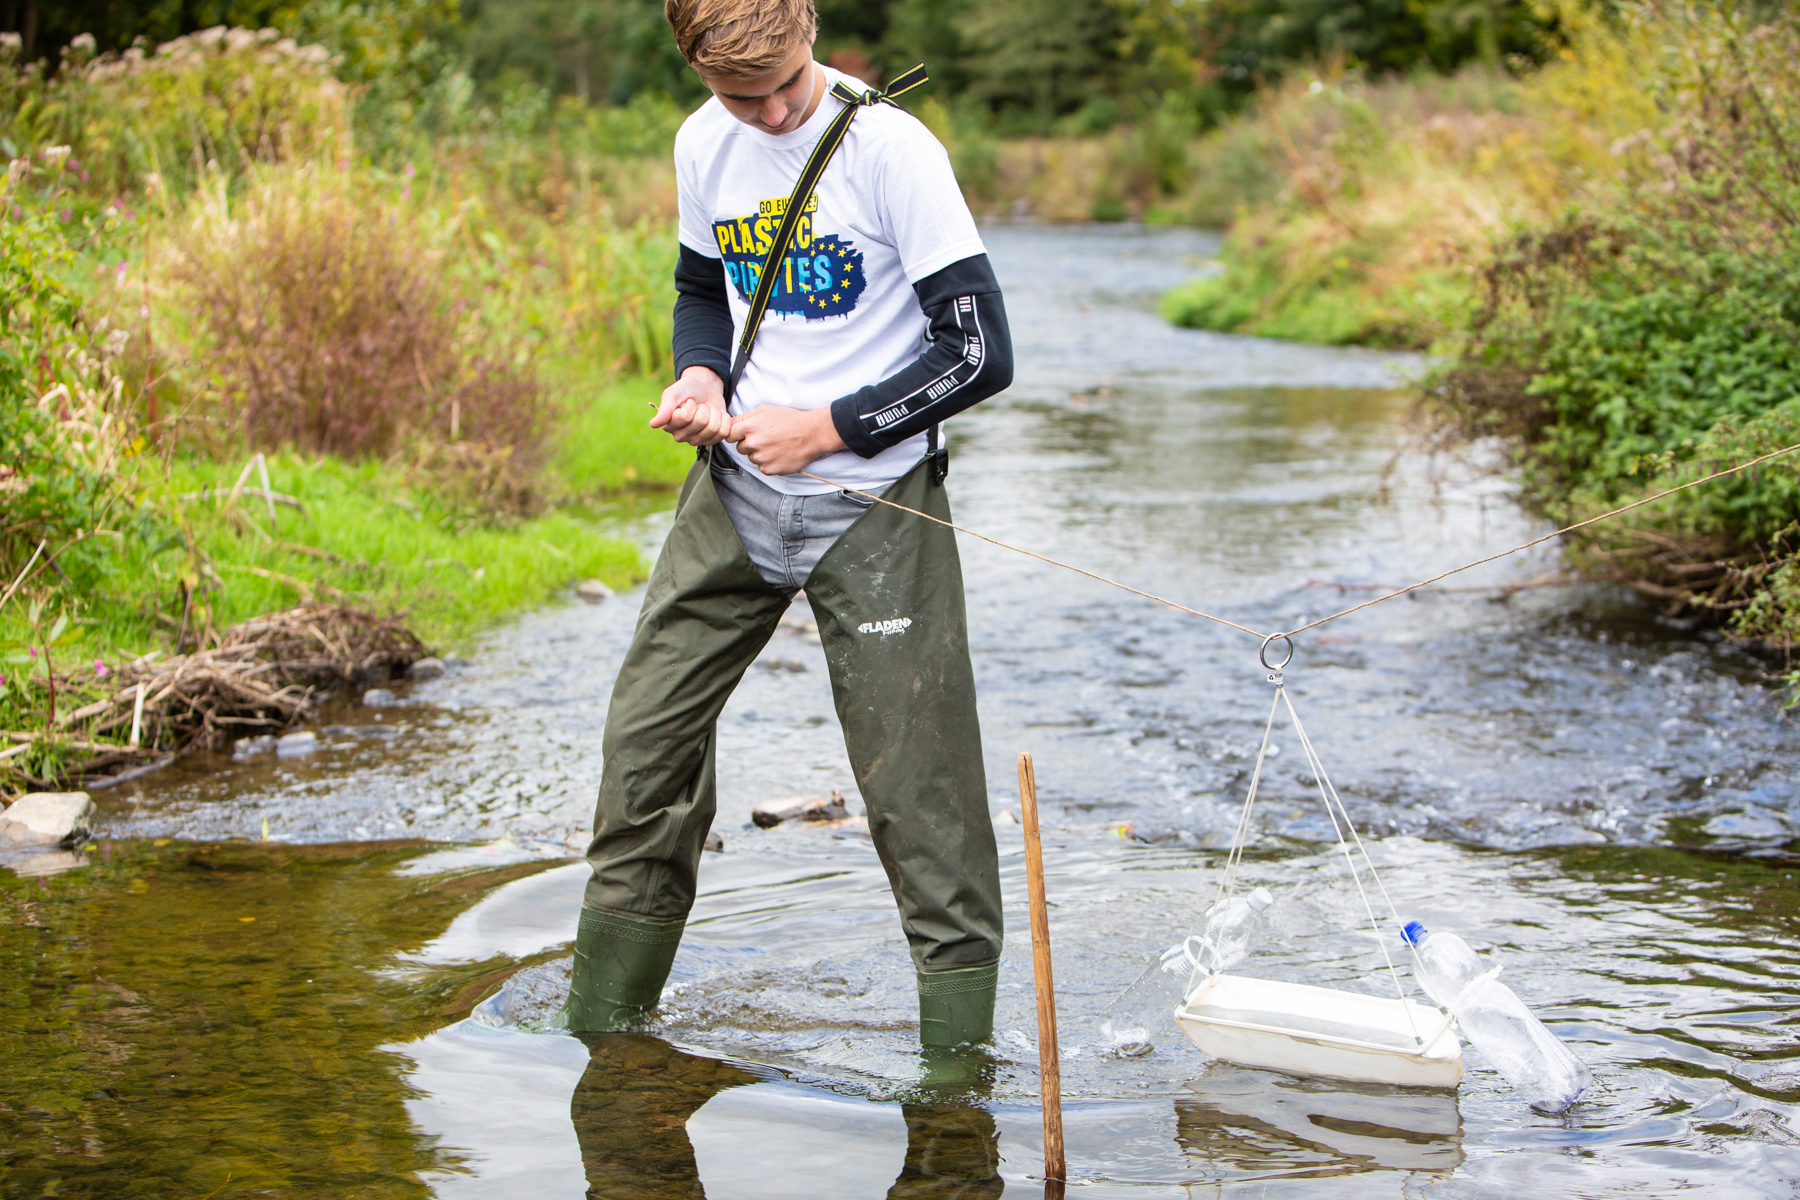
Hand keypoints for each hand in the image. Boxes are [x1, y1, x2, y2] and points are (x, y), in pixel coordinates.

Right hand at [651, 366, 731, 445]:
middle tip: (699, 406)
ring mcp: (696, 440)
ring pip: (714, 428)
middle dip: (704, 408)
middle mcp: (680, 436)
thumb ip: (664, 409)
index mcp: (668, 425)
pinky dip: (724, 419)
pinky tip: (716, 415)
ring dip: (714, 413)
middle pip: (702, 422)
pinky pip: (724, 432)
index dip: (690, 405)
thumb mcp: (673, 394)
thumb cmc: (686, 389)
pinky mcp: (711, 441)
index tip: (688, 402)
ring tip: (707, 410)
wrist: (704, 388)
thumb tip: (653, 425)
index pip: (685, 417)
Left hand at [728, 405, 845, 475]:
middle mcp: (752, 444)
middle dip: (749, 444)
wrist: (812, 434)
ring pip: (752, 458)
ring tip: (776, 445)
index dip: (737, 434)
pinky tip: (780, 454)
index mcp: (749, 427)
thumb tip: (729, 423)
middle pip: (740, 448)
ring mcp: (761, 458)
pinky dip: (769, 462)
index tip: (745, 433)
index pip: (729, 435)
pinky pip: (762, 467)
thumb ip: (745, 417)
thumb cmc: (790, 419)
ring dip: (760, 453)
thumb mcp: (765, 410)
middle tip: (766, 438)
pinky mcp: (769, 469)